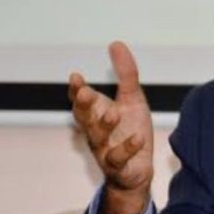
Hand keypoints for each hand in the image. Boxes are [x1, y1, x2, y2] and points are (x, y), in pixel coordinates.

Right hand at [68, 41, 153, 213]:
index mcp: (96, 115)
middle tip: (85, 92)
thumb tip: (115, 44)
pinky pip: (118, 159)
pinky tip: (137, 138)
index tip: (75, 76)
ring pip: (98, 139)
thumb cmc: (130, 131)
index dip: (76, 90)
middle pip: (84, 119)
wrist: (137, 170)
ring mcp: (105, 150)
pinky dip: (127, 149)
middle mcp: (96, 132)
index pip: (81, 101)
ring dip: (104, 125)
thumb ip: (125, 74)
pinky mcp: (119, 167)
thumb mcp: (132, 99)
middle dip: (82, 105)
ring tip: (113, 113)